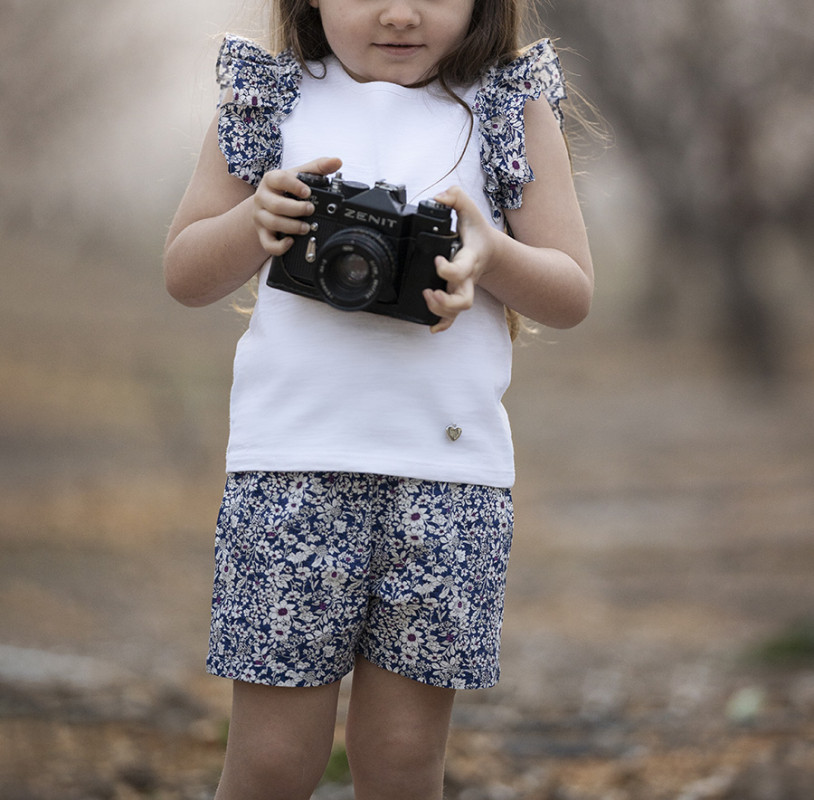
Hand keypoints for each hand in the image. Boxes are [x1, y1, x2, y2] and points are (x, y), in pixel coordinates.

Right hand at [253, 156, 342, 254]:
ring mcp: (260, 216)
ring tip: (306, 227)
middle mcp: (262, 198)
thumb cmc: (285, 189)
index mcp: (271, 180)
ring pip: (272, 223)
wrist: (266, 205)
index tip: (308, 192)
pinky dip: (279, 246)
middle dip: (295, 209)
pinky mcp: (262, 233)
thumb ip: (318, 167)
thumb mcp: (299, 175)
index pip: (278, 179)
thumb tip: (337, 161)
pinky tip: (291, 242)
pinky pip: (267, 243)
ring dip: (291, 226)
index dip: (294, 185)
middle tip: (310, 210)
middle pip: (275, 205)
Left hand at [422, 185, 496, 333]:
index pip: (460, 269)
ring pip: (457, 311)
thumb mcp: (469, 210)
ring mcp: (463, 290)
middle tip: (430, 292)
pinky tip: (432, 328)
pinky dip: (443, 325)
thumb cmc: (476, 232)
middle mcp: (467, 279)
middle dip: (446, 303)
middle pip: (463, 301)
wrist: (490, 251)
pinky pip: (452, 317)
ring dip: (441, 312)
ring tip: (427, 298)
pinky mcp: (457, 296)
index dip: (447, 270)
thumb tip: (439, 197)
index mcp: (470, 259)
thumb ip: (455, 198)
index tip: (437, 260)